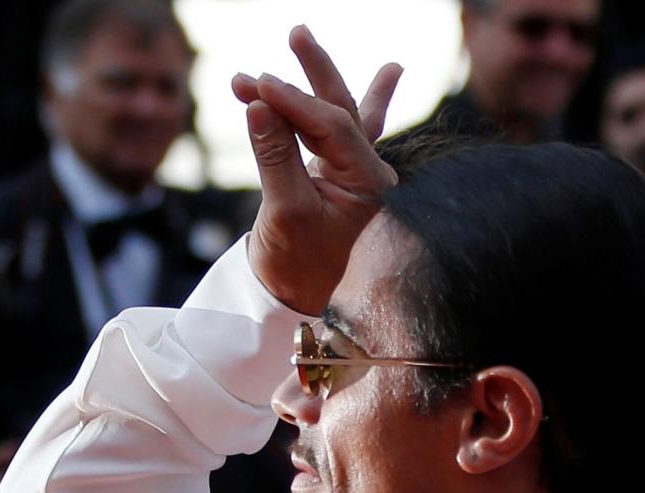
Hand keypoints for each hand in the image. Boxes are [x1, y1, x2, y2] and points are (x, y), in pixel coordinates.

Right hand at [232, 26, 400, 314]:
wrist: (301, 306)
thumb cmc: (299, 267)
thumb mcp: (285, 213)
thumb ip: (275, 157)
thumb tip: (258, 104)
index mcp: (370, 183)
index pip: (332, 125)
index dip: (292, 101)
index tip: (255, 86)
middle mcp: (371, 174)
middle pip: (343, 108)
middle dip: (314, 72)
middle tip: (296, 34)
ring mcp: (356, 175)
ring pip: (338, 114)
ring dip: (317, 79)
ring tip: (303, 38)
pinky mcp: (338, 180)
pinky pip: (341, 133)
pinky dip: (359, 103)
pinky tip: (389, 75)